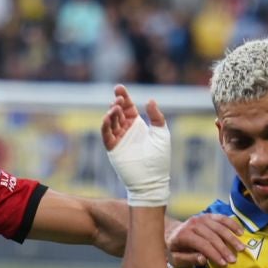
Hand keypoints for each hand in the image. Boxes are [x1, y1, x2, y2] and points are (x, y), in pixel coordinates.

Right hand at [101, 85, 170, 206]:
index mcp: (137, 125)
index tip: (119, 87)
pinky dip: (105, 125)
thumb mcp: (161, 133)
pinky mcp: (113, 149)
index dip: (123, 97)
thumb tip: (149, 100)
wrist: (152, 179)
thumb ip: (156, 117)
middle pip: (118, 112)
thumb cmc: (159, 159)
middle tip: (118, 99)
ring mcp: (119, 140)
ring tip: (115, 107)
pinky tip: (108, 117)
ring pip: (111, 122)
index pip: (128, 108)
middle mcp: (126, 131)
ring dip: (112, 113)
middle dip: (117, 103)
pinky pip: (106, 135)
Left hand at [168, 212, 243, 266]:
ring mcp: (201, 218)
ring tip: (241, 249)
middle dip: (224, 249)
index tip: (224, 264)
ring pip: (220, 227)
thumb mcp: (176, 258)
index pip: (202, 244)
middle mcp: (193, 223)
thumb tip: (203, 259)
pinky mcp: (208, 216)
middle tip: (234, 260)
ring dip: (231, 238)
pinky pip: (222, 218)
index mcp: (184, 234)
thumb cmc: (174, 249)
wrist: (170, 232)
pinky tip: (241, 232)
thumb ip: (188, 259)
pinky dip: (232, 224)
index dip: (214, 254)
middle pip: (213, 236)